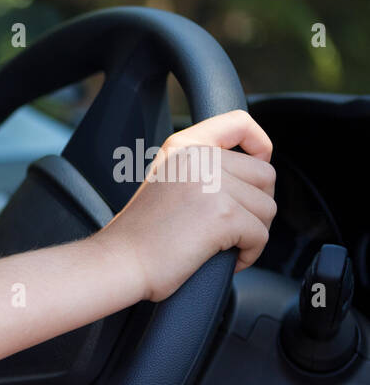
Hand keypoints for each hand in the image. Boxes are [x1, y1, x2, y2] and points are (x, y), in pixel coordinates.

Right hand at [93, 110, 276, 302]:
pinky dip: (249, 254)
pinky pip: (260, 236)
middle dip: (256, 206)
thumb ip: (202, 168)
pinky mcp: (223, 216)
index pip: (238, 122)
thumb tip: (256, 168)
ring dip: (253, 234)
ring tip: (223, 246)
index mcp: (183, 146)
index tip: (258, 162)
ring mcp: (212, 185)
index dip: (259, 142)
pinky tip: (225, 260)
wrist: (118, 263)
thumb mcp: (167, 182)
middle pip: (265, 175)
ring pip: (267, 208)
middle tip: (231, 228)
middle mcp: (198, 158)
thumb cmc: (140, 235)